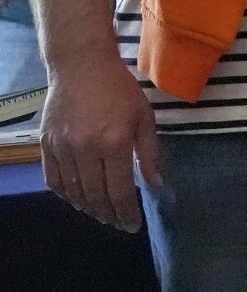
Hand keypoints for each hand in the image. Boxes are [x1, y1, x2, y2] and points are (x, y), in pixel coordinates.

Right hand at [40, 53, 161, 231]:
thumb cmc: (120, 89)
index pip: (119, 190)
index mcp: (114, 143)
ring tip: (100, 214)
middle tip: (117, 222)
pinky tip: (77, 199)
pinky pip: (54, 179)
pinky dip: (65, 194)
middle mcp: (85, 150)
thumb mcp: (144, 117)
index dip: (126, 212)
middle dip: (108, 214)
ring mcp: (62, 148)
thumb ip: (150, 153)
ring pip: (73, 191)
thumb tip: (156, 184)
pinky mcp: (46, 144)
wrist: (81, 66)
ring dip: (87, 208)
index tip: (132, 226)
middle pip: (95, 195)